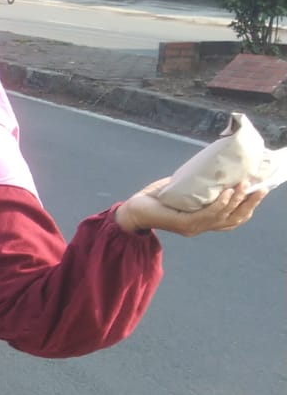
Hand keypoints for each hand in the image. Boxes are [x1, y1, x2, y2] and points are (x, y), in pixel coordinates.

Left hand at [115, 179, 265, 236]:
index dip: (248, 206)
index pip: (232, 218)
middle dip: (250, 204)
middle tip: (262, 188)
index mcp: (203, 220)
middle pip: (234, 219)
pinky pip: (207, 215)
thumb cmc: (155, 198)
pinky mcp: (183, 224)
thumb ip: (198, 184)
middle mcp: (200, 227)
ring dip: (237, 200)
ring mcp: (192, 227)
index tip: (261, 190)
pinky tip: (227, 193)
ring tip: (244, 185)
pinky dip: (219, 204)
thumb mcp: (182, 189)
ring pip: (223, 216)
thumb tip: (215, 167)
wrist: (132, 208)